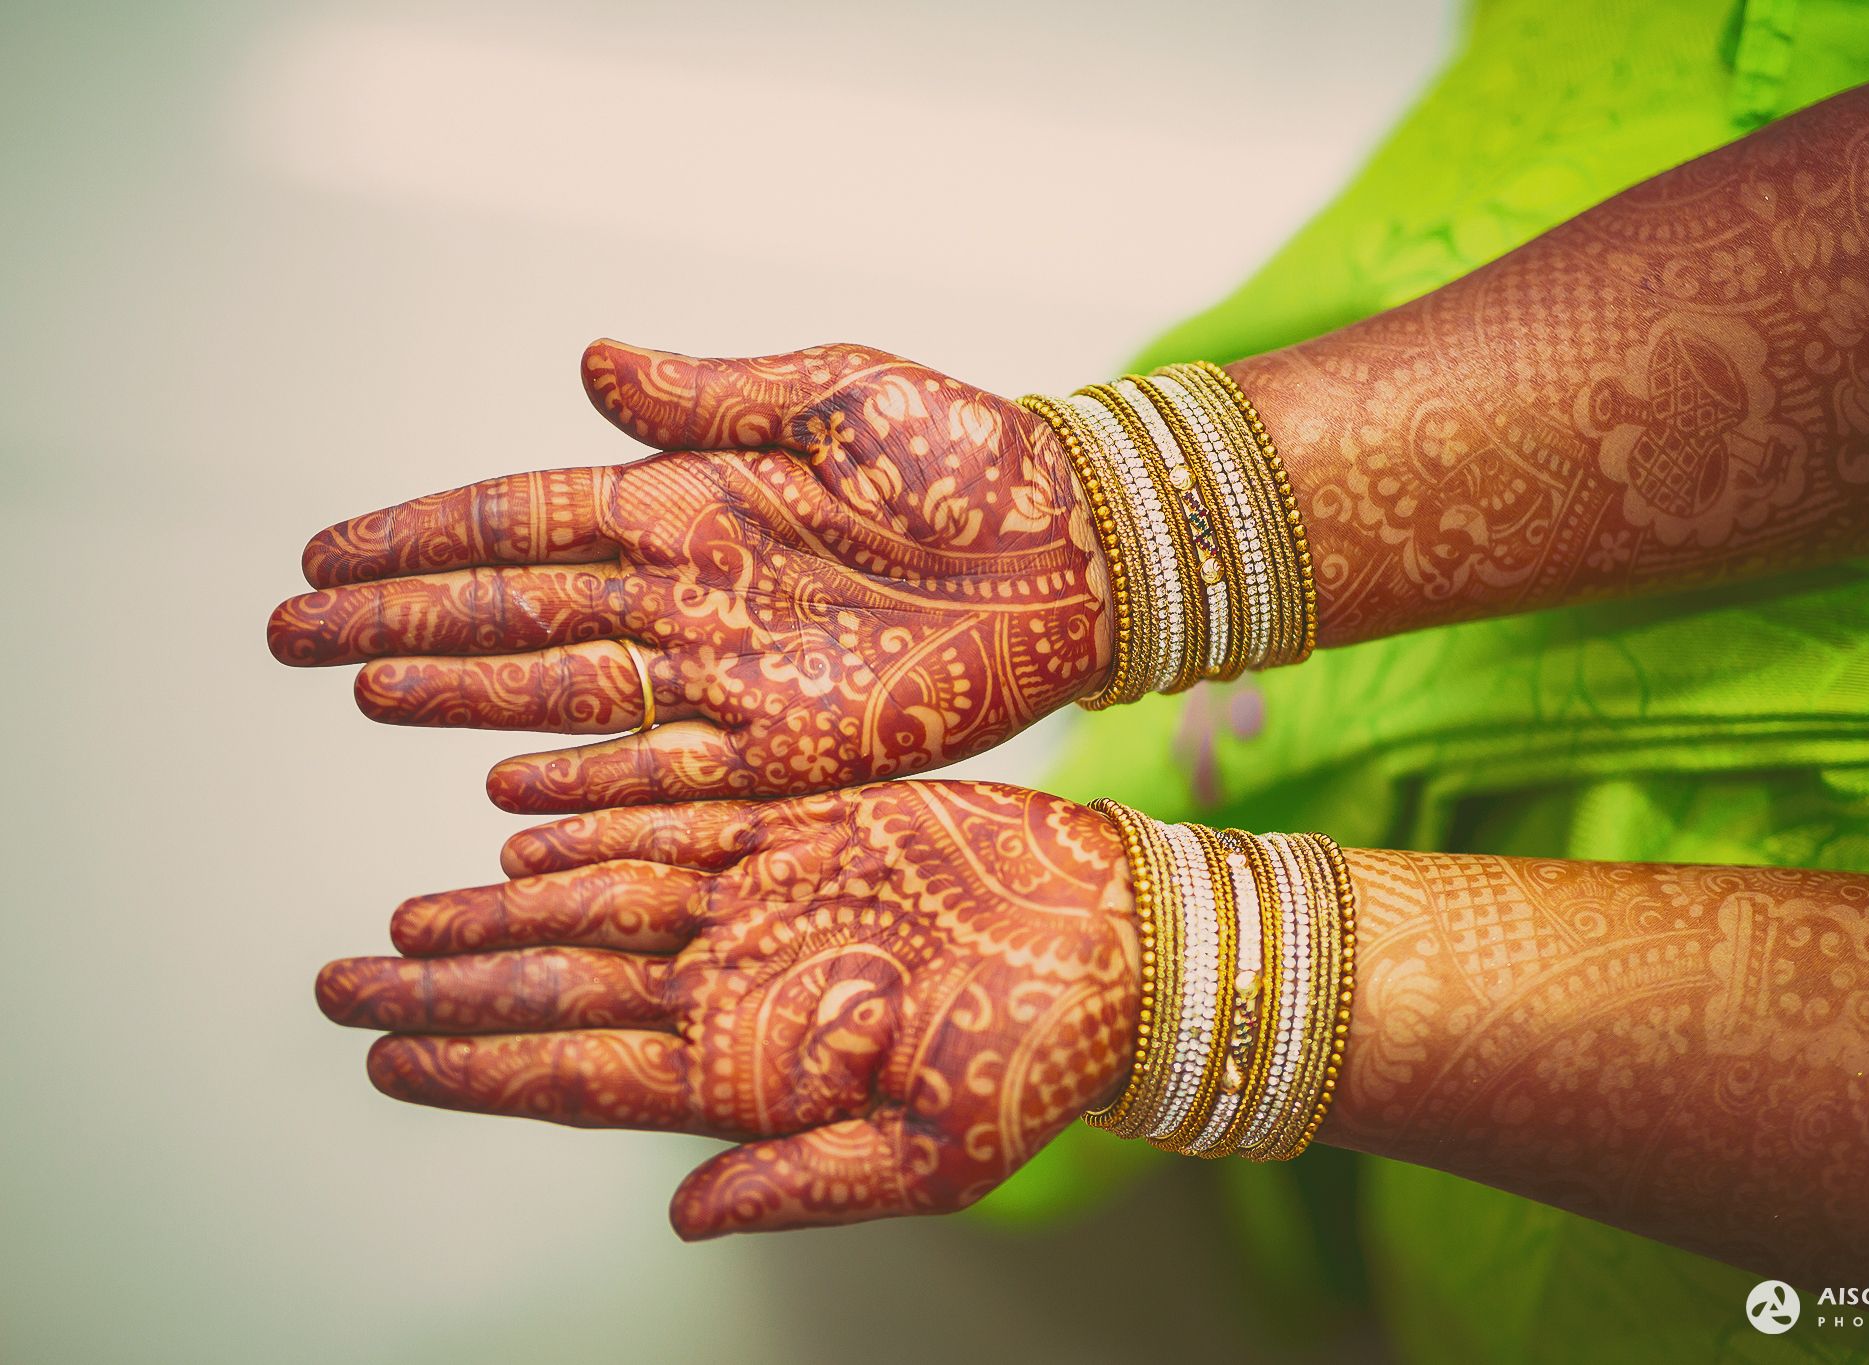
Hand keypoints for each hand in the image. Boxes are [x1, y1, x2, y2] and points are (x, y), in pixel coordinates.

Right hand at [268, 340, 1110, 811]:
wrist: (1075, 549)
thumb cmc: (965, 457)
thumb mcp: (834, 396)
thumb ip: (707, 395)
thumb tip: (588, 362)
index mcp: (691, 498)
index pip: (524, 519)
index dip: (424, 537)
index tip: (328, 550)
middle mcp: (689, 592)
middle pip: (518, 611)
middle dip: (405, 620)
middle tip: (294, 630)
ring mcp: (729, 675)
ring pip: (564, 690)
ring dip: (463, 695)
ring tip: (365, 689)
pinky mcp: (784, 747)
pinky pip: (660, 774)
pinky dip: (583, 786)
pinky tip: (504, 793)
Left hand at [314, 780, 1137, 1236]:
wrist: (1118, 945)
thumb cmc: (1042, 1059)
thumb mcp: (934, 1155)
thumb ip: (802, 1181)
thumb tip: (686, 1218)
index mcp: (751, 1071)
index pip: (576, 1076)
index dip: (473, 1069)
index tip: (384, 1056)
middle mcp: (735, 987)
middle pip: (559, 991)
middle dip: (447, 987)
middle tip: (345, 978)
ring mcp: (761, 906)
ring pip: (594, 905)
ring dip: (498, 910)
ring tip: (410, 914)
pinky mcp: (801, 832)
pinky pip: (674, 825)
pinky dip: (596, 824)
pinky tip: (522, 828)